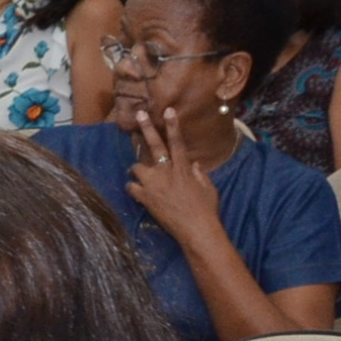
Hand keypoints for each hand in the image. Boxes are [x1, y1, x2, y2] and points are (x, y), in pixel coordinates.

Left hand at [119, 103, 221, 242]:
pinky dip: (133, 188)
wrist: (196, 229)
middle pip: (155, 146)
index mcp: (184, 168)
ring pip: (137, 167)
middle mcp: (167, 172)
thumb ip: (200, 174)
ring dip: (137, 169)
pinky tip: (136, 191)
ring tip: (139, 174)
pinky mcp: (145, 198)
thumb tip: (195, 163)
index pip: (177, 142)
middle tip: (139, 115)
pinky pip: (131, 187)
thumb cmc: (206, 209)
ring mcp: (154, 185)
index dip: (172, 125)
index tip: (168, 110)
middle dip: (147, 129)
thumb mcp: (208, 188)